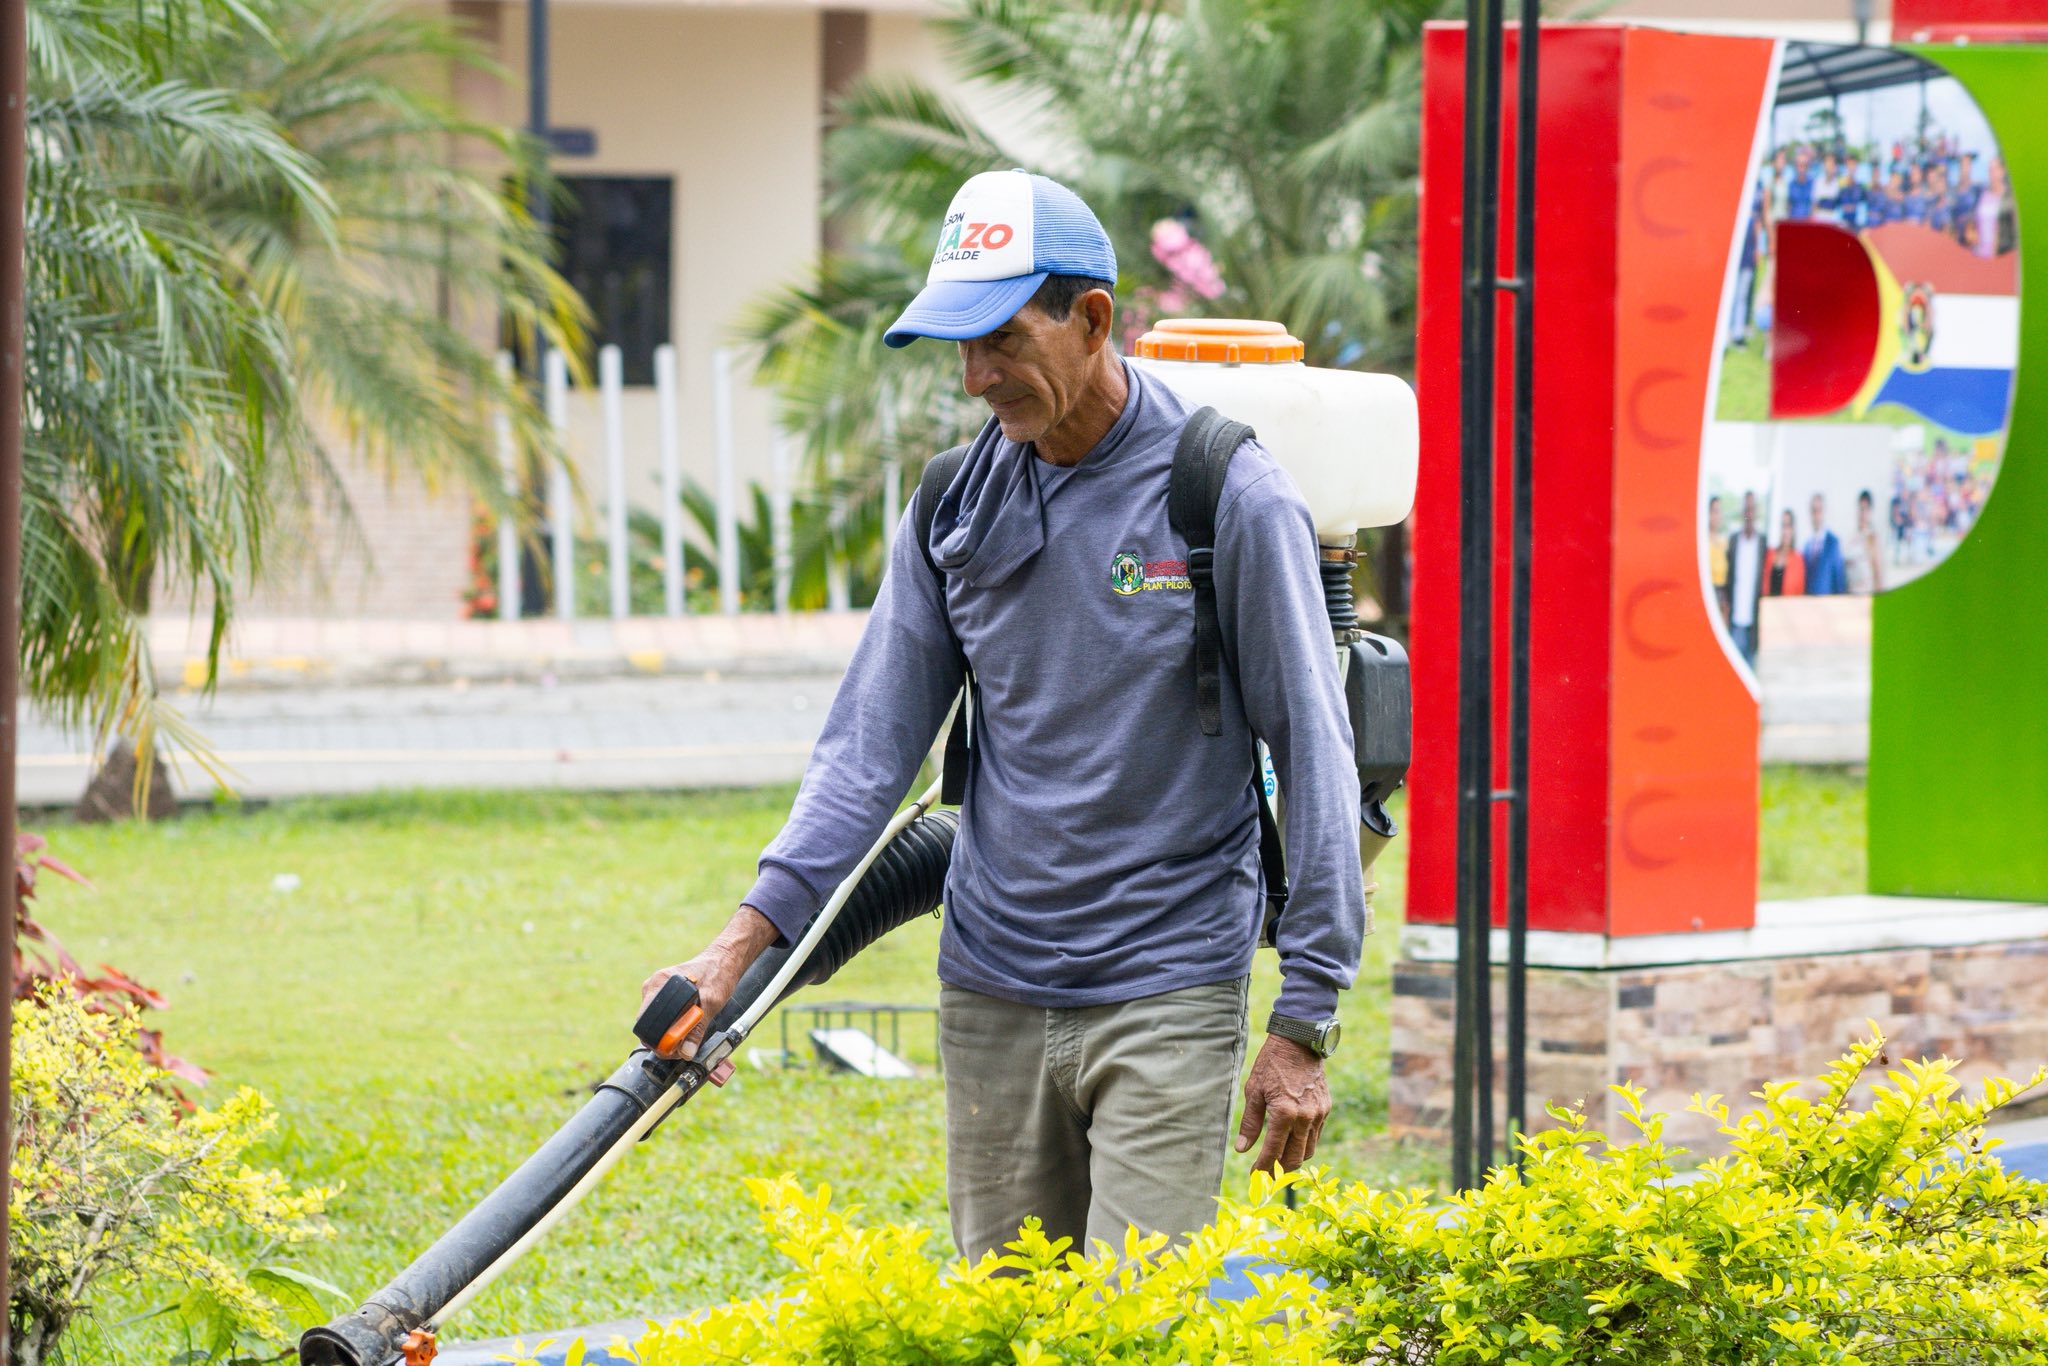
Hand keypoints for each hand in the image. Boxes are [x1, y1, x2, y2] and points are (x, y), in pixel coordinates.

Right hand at [640, 905, 778, 1059]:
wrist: (724, 960)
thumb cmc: (717, 973)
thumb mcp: (711, 1002)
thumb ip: (697, 1028)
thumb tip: (686, 1052)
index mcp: (658, 985)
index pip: (645, 1023)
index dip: (658, 1042)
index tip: (673, 1051)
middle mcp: (653, 987)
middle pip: (649, 1025)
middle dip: (664, 1040)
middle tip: (684, 1047)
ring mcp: (657, 991)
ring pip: (657, 1023)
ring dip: (671, 1034)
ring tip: (690, 1034)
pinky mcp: (665, 996)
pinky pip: (664, 1018)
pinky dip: (674, 1026)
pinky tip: (689, 1023)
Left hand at [1234, 1034, 1330, 1172]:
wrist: (1299, 1042)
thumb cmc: (1271, 1065)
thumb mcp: (1254, 1091)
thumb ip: (1250, 1123)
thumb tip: (1242, 1149)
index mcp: (1284, 1113)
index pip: (1273, 1151)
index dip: (1263, 1168)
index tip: (1254, 1177)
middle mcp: (1304, 1117)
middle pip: (1294, 1158)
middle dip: (1280, 1171)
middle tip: (1267, 1177)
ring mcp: (1318, 1114)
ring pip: (1308, 1150)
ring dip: (1294, 1160)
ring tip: (1279, 1164)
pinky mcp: (1325, 1109)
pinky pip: (1316, 1136)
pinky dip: (1304, 1145)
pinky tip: (1292, 1144)